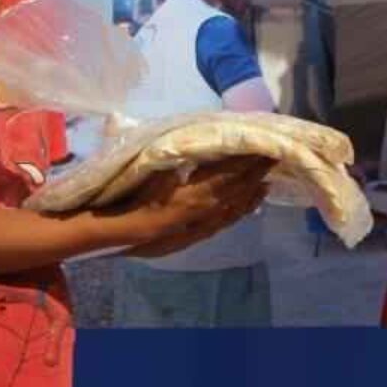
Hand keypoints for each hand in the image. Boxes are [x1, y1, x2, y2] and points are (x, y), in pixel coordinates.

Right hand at [115, 156, 273, 255]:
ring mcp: (197, 227)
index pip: (227, 175)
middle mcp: (200, 211)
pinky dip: (238, 213)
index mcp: (192, 193)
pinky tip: (246, 207)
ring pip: (231, 209)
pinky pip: (222, 223)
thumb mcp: (148, 173)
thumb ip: (172, 162)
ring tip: (267, 182)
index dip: (247, 163)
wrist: (111, 236)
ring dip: (251, 195)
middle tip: (274, 159)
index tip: (264, 149)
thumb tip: (190, 149)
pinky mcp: (191, 237)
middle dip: (254, 175)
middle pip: (234, 191)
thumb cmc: (125, 198)